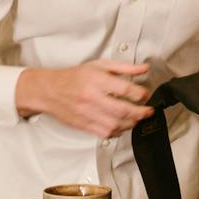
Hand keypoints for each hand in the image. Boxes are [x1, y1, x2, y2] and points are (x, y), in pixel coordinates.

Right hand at [17, 60, 152, 138]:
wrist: (50, 90)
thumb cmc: (74, 77)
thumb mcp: (99, 65)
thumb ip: (124, 67)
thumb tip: (144, 68)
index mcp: (97, 80)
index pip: (124, 89)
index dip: (140, 93)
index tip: (145, 94)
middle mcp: (92, 97)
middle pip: (122, 110)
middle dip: (140, 113)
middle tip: (148, 111)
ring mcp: (88, 113)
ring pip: (115, 124)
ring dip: (131, 124)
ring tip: (137, 118)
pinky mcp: (84, 125)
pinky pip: (105, 133)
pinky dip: (118, 132)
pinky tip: (122, 126)